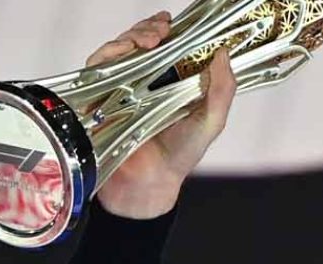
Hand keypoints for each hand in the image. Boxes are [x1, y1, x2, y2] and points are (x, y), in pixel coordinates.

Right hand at [87, 11, 237, 218]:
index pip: (167, 43)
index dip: (168, 29)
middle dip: (150, 28)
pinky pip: (98, 64)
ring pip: (121, 47)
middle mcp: (145, 78)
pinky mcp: (100, 94)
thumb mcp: (211, 120)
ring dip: (133, 36)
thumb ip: (222, 90)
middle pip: (142, 39)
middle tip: (162, 32)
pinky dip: (110, 52)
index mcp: (172, 80)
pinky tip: (125, 51)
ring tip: (149, 40)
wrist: (151, 182)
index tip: (174, 22)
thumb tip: (224, 53)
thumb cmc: (181, 153)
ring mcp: (121, 85)